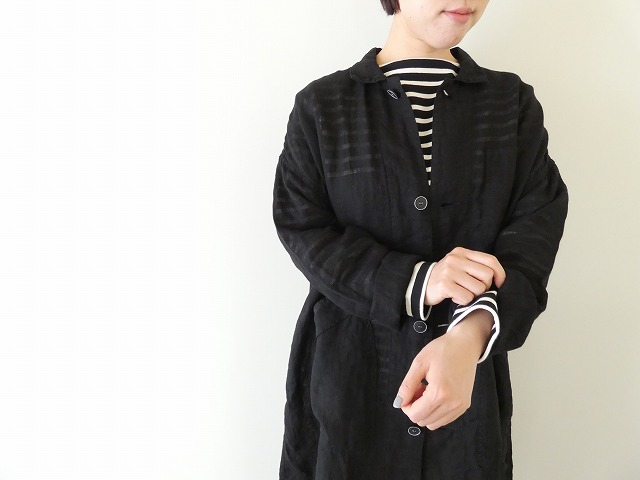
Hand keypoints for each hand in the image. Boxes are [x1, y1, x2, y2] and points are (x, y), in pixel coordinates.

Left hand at [394, 311, 493, 429]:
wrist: (465, 345)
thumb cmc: (442, 350)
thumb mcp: (419, 364)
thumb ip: (407, 386)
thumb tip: (398, 403)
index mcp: (440, 393)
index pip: (415, 415)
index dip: (406, 405)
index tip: (408, 391)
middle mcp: (452, 404)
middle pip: (424, 421)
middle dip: (415, 407)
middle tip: (418, 388)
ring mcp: (460, 406)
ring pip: (434, 423)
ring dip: (426, 411)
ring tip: (428, 390)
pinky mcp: (465, 406)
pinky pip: (445, 419)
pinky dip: (436, 411)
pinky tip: (437, 394)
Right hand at [425, 247, 505, 305]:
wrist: (421, 284)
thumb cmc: (446, 277)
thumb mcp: (458, 264)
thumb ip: (475, 265)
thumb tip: (497, 277)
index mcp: (462, 252)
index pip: (490, 260)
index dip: (500, 273)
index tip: (499, 283)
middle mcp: (456, 259)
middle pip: (487, 275)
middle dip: (485, 287)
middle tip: (474, 290)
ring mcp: (449, 271)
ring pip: (479, 288)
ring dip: (473, 295)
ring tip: (462, 293)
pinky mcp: (445, 285)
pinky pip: (467, 297)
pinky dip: (463, 301)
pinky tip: (455, 298)